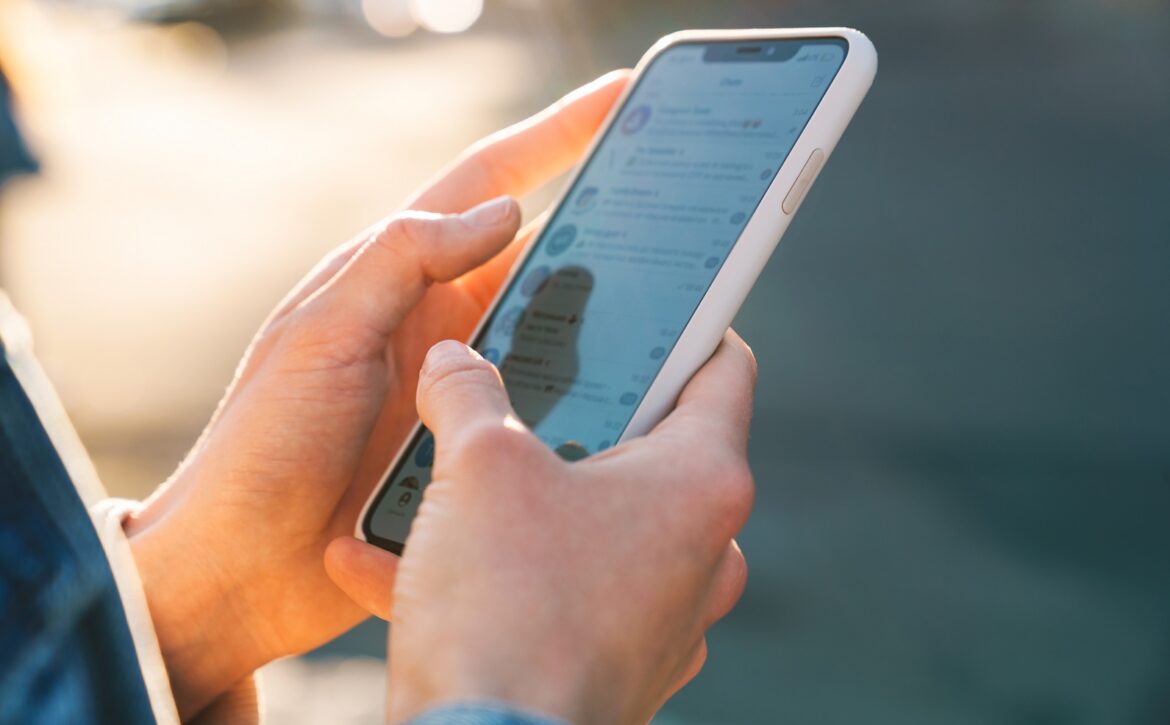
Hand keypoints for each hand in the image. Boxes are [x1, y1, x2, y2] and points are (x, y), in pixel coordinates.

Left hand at [124, 71, 629, 718]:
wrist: (241, 570)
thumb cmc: (260, 447)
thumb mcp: (319, 336)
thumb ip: (398, 262)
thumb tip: (501, 213)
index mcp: (397, 279)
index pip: (487, 185)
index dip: (555, 135)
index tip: (619, 97)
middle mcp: (439, 323)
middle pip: (541, 254)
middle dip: (608, 223)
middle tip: (679, 203)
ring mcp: (463, 385)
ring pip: (559, 333)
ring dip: (613, 317)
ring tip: (680, 304)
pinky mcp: (479, 447)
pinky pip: (553, 409)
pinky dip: (597, 399)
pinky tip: (640, 402)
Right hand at [332, 334, 755, 724]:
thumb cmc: (507, 607)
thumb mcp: (477, 468)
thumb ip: (467, 393)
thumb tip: (451, 362)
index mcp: (700, 483)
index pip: (723, 369)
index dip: (687, 324)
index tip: (647, 306)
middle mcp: (701, 551)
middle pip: (650, 449)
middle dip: (576, 418)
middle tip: (521, 388)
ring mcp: (663, 616)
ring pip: (594, 526)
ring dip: (519, 501)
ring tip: (445, 477)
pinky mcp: (617, 665)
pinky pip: (558, 596)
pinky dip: (498, 575)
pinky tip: (400, 565)